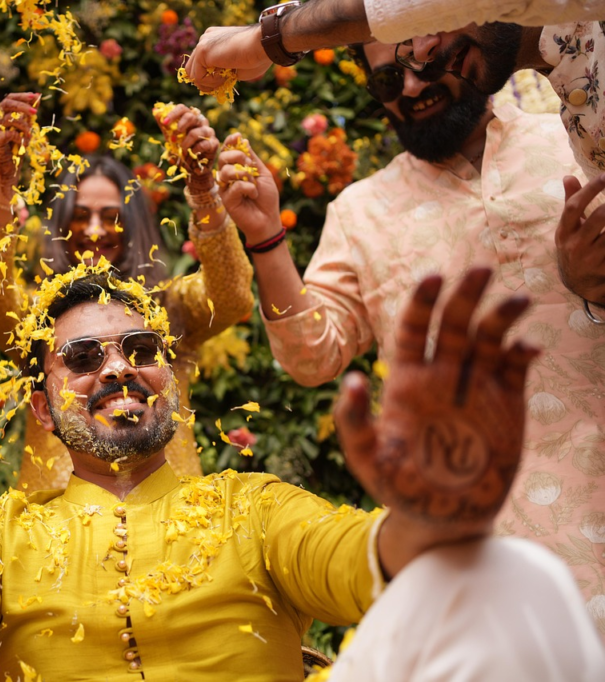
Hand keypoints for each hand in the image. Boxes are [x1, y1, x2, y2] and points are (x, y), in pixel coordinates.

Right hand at [0, 92, 39, 204]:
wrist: (9, 166)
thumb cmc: (16, 145)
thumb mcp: (25, 126)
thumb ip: (29, 112)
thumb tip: (38, 96)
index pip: (9, 98)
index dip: (22, 97)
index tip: (36, 97)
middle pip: (7, 104)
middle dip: (23, 107)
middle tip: (36, 113)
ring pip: (11, 119)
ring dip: (25, 127)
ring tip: (29, 136)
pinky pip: (11, 133)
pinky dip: (20, 138)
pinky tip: (22, 145)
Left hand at [155, 103, 219, 192]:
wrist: (193, 168)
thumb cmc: (182, 150)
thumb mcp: (171, 138)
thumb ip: (165, 125)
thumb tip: (155, 110)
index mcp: (190, 118)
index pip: (183, 109)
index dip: (173, 114)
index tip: (164, 123)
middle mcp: (201, 122)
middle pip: (191, 116)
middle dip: (180, 126)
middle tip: (173, 138)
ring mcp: (209, 132)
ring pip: (196, 131)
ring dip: (186, 142)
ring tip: (182, 150)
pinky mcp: (213, 143)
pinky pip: (203, 144)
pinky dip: (194, 150)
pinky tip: (191, 154)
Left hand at [185, 25, 272, 91]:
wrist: (263, 46)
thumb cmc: (256, 57)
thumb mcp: (233, 67)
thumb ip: (220, 71)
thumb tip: (210, 85)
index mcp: (213, 40)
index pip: (200, 64)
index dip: (208, 78)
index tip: (223, 81)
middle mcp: (205, 39)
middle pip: (192, 69)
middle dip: (206, 82)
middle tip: (223, 83)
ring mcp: (202, 43)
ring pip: (193, 74)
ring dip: (209, 83)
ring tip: (226, 77)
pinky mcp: (202, 50)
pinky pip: (198, 76)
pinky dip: (212, 81)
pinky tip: (226, 73)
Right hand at [216, 133, 280, 242]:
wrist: (268, 219)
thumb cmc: (266, 197)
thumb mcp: (263, 173)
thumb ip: (252, 158)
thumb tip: (243, 141)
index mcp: (236, 169)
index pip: (227, 152)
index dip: (230, 142)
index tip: (237, 135)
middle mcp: (228, 178)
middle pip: (223, 158)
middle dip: (237, 156)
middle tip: (250, 164)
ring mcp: (225, 189)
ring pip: (225, 171)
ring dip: (244, 174)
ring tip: (254, 183)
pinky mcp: (226, 200)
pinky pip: (234, 186)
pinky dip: (248, 188)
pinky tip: (253, 194)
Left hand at [335, 268, 538, 572]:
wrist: (444, 518)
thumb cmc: (398, 487)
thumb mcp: (367, 458)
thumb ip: (354, 421)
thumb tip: (354, 379)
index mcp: (406, 381)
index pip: (412, 329)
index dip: (421, 303)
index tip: (432, 278)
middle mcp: (442, 375)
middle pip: (453, 324)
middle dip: (464, 295)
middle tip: (479, 269)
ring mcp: (476, 386)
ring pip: (489, 338)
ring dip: (502, 316)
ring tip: (518, 299)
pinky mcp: (507, 403)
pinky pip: (516, 368)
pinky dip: (523, 353)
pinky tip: (529, 348)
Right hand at [557, 174, 604, 305]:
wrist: (579, 284)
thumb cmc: (576, 247)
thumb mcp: (568, 229)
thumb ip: (570, 203)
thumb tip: (568, 177)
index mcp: (564, 232)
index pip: (574, 206)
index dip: (590, 189)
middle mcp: (575, 245)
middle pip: (599, 217)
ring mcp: (591, 258)